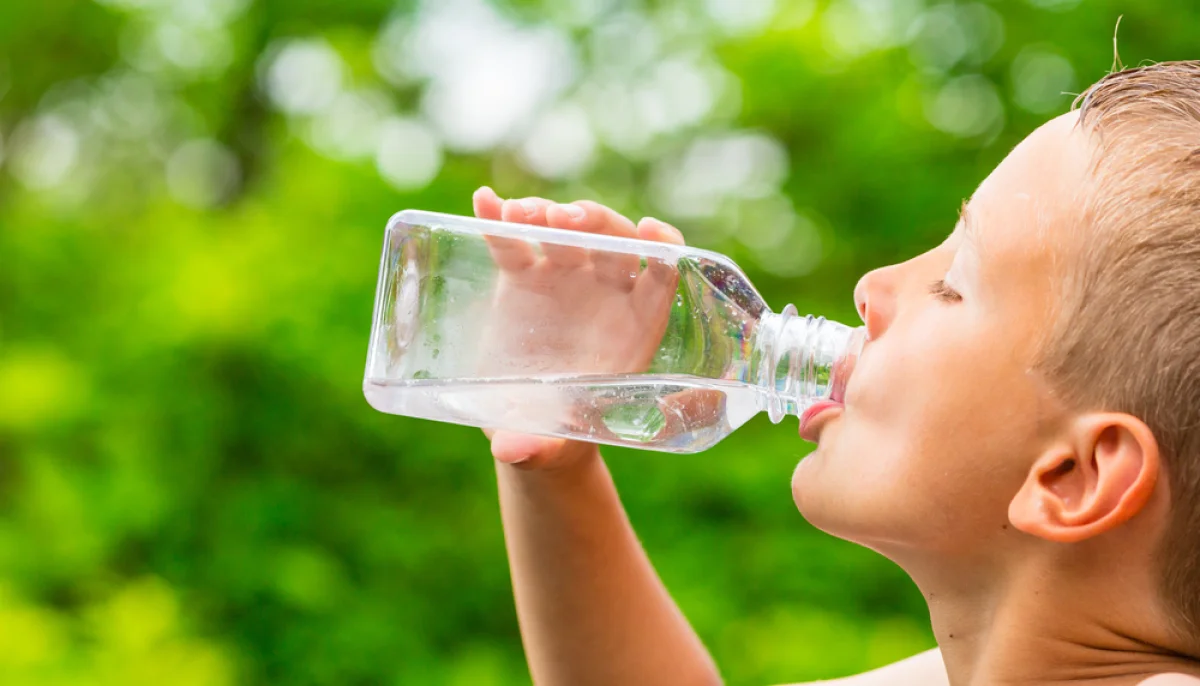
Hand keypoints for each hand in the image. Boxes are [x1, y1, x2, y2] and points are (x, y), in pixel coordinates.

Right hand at [472, 186, 685, 468]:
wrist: (528, 425)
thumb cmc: (559, 435)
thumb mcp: (552, 444)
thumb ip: (539, 446)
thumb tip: (513, 452)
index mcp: (636, 326)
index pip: (662, 276)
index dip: (664, 249)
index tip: (652, 231)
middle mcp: (606, 293)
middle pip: (614, 242)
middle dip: (595, 225)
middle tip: (564, 222)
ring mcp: (564, 278)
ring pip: (565, 232)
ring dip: (548, 215)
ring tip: (521, 215)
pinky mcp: (523, 276)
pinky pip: (514, 241)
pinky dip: (500, 220)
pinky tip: (484, 202)